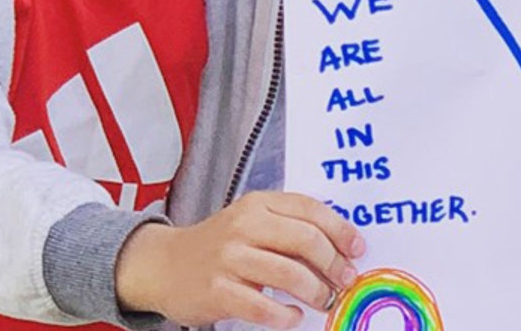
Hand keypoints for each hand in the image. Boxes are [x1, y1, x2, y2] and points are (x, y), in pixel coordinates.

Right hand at [113, 191, 364, 328]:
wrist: (162, 265)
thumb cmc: (219, 246)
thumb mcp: (251, 223)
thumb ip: (289, 228)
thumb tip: (340, 251)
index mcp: (258, 204)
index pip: (310, 209)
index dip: (341, 230)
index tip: (357, 249)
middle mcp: (244, 225)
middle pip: (306, 240)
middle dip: (334, 264)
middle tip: (345, 281)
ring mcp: (229, 258)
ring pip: (289, 274)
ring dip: (316, 291)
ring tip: (324, 301)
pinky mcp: (218, 290)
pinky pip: (263, 306)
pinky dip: (285, 315)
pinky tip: (292, 316)